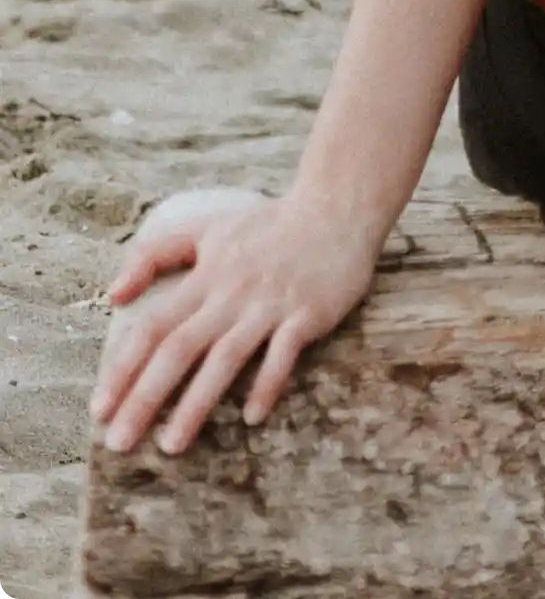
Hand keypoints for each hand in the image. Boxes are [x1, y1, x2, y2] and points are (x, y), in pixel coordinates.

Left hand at [93, 185, 382, 456]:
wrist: (339, 206)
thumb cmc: (269, 224)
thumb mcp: (207, 228)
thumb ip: (155, 254)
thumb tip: (113, 297)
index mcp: (206, 275)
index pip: (154, 325)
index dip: (123, 368)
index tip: (99, 410)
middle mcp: (232, 292)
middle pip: (180, 348)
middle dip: (145, 398)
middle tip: (118, 443)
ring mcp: (271, 303)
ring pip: (226, 357)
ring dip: (196, 403)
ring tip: (171, 446)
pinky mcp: (308, 311)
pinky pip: (284, 352)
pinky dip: (267, 383)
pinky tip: (252, 417)